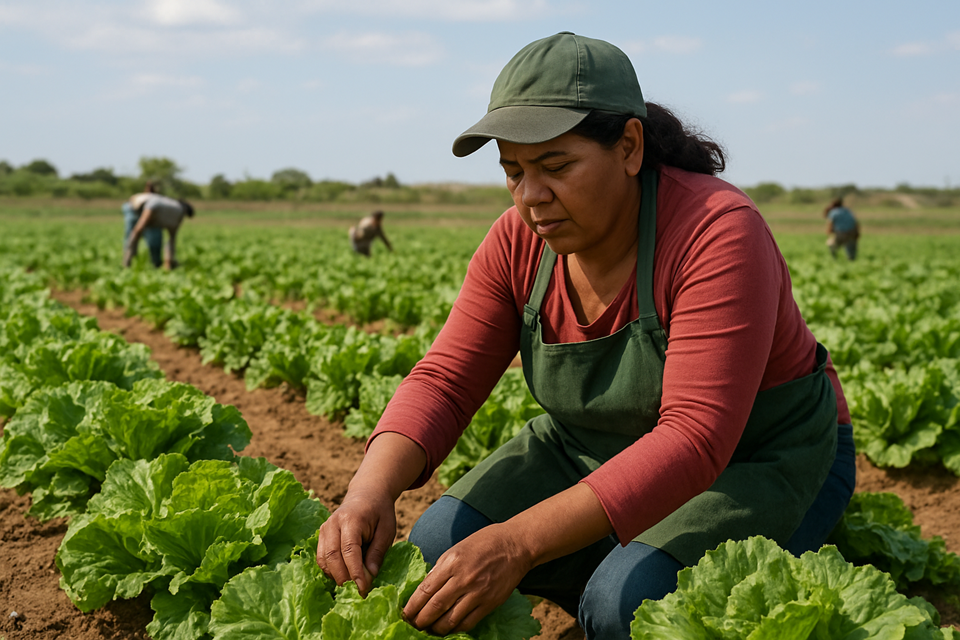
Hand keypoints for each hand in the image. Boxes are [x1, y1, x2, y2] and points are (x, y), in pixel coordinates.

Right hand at [316, 486, 396, 595]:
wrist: (367, 494)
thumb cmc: (380, 512)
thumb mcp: (387, 530)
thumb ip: (377, 552)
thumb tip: (370, 577)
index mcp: (351, 519)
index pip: (349, 550)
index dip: (355, 572)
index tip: (363, 589)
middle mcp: (333, 524)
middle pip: (333, 557)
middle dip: (345, 578)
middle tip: (359, 593)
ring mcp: (324, 529)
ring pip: (324, 560)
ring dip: (337, 577)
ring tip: (353, 586)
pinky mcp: (321, 535)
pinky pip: (321, 558)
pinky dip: (331, 571)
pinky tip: (344, 576)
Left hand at [402, 523, 530, 634]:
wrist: (515, 545)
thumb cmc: (484, 542)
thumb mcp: (456, 549)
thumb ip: (440, 569)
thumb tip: (426, 588)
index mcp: (451, 563)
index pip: (425, 590)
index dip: (412, 606)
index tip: (405, 614)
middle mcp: (463, 579)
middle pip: (435, 607)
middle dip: (420, 620)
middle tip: (413, 626)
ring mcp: (478, 592)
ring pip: (450, 620)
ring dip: (436, 629)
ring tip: (429, 630)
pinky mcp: (490, 602)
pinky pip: (468, 622)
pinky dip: (455, 629)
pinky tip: (449, 629)